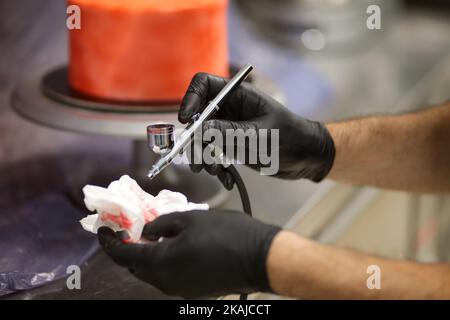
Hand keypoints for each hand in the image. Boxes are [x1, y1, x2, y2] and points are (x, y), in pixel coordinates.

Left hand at [98, 210, 280, 297]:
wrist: (260, 258)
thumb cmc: (227, 234)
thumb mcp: (191, 219)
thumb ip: (163, 224)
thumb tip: (147, 231)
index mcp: (161, 263)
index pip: (123, 255)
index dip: (109, 242)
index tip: (103, 229)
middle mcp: (166, 282)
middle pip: (136, 267)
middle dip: (127, 249)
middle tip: (129, 229)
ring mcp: (181, 289)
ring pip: (153, 273)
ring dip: (147, 255)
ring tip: (152, 234)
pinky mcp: (194, 290)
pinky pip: (169, 276)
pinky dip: (163, 261)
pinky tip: (173, 245)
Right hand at [179, 73, 334, 188]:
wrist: (309, 157)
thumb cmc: (291, 137)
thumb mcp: (259, 135)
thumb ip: (228, 132)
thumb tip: (198, 132)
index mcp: (238, 95)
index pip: (203, 85)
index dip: (190, 98)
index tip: (186, 120)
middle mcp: (230, 109)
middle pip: (199, 117)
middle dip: (196, 140)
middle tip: (199, 160)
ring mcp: (230, 128)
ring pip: (204, 139)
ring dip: (205, 157)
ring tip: (216, 171)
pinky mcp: (232, 145)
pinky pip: (215, 154)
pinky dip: (217, 167)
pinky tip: (227, 179)